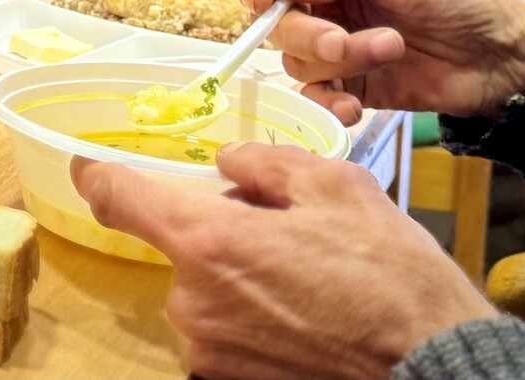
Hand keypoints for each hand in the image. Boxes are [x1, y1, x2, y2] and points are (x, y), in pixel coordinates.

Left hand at [74, 144, 495, 378]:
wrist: (434, 370)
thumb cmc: (391, 278)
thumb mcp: (337, 187)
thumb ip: (268, 165)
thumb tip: (230, 164)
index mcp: (207, 241)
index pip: (122, 198)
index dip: (99, 176)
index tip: (90, 165)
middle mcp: (194, 301)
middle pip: (184, 245)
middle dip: (224, 229)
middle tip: (289, 230)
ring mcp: (212, 351)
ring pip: (209, 289)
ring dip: (244, 275)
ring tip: (314, 280)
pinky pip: (230, 330)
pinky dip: (258, 315)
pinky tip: (311, 314)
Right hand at [237, 0, 524, 122]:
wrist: (505, 58)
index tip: (262, 1)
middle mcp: (328, 1)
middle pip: (275, 18)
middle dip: (304, 33)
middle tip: (342, 42)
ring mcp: (338, 46)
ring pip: (296, 59)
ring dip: (337, 62)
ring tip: (390, 52)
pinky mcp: (353, 87)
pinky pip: (315, 97)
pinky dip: (327, 104)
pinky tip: (354, 106)